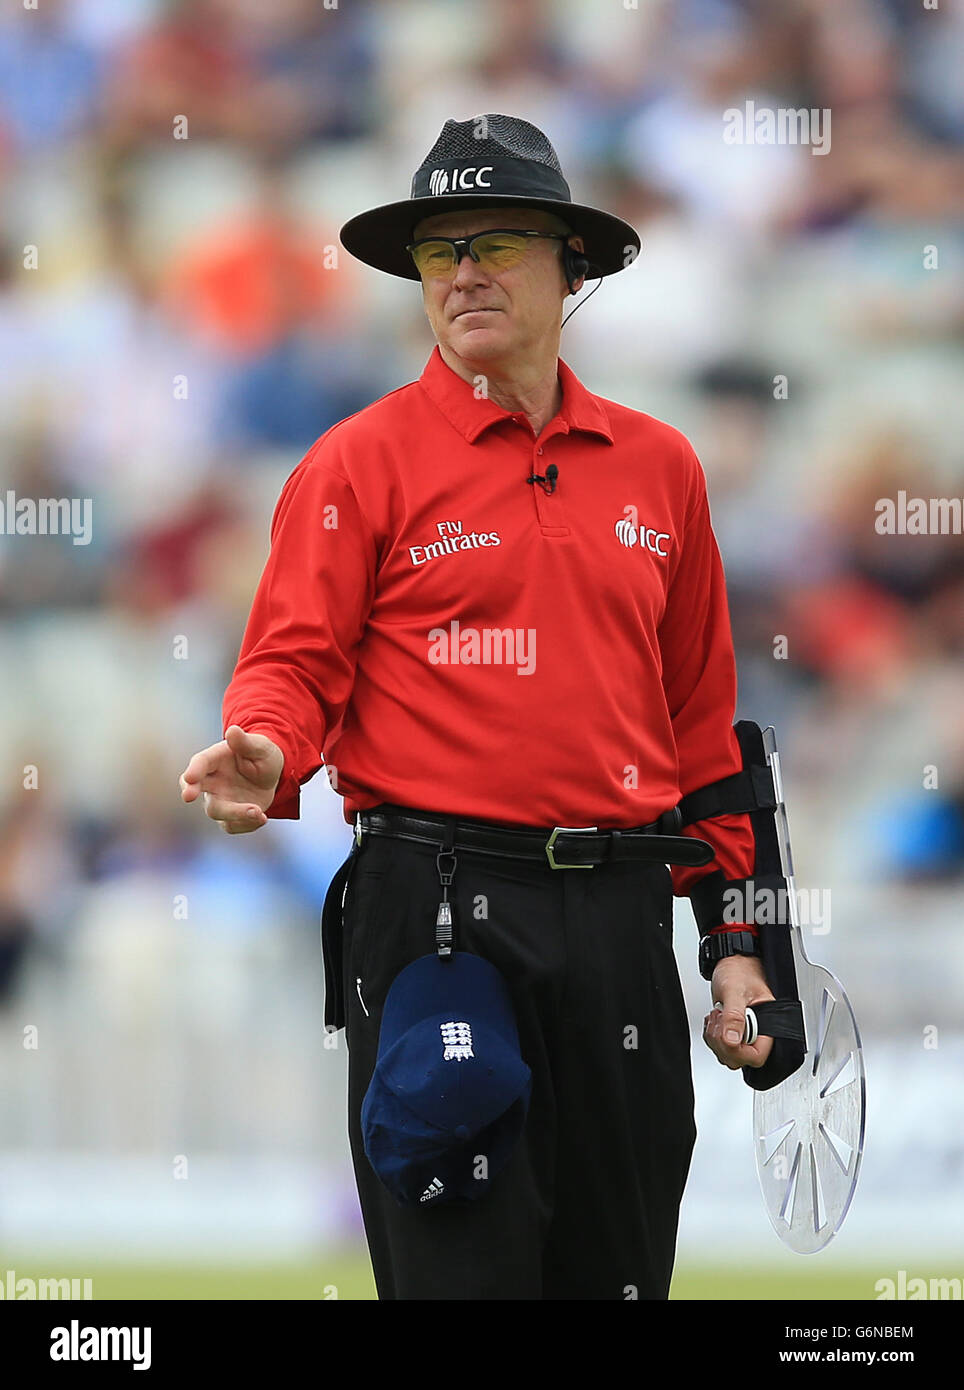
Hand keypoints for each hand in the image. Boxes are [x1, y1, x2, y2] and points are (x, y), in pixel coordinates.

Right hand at [179, 725, 283, 833]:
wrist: (272, 775)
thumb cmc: (261, 755)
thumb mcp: (260, 746)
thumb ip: (245, 742)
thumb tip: (233, 730)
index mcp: (216, 759)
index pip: (200, 762)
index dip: (194, 769)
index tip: (190, 776)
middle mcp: (212, 780)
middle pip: (195, 788)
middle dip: (190, 791)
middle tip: (188, 796)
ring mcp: (219, 799)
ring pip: (216, 811)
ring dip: (235, 814)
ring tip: (258, 813)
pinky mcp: (229, 815)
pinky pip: (231, 825)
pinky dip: (246, 825)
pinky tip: (262, 818)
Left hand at [702, 954, 775, 1070]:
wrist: (731, 962)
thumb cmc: (740, 970)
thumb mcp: (734, 991)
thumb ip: (734, 1016)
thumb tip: (732, 1040)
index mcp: (768, 1024)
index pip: (758, 1056)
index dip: (741, 1053)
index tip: (729, 1038)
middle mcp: (758, 1031)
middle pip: (740, 1059)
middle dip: (724, 1043)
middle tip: (721, 1021)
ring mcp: (744, 1033)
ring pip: (728, 1054)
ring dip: (716, 1039)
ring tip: (718, 1017)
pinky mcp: (733, 1031)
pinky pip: (720, 1046)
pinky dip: (712, 1036)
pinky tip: (714, 1021)